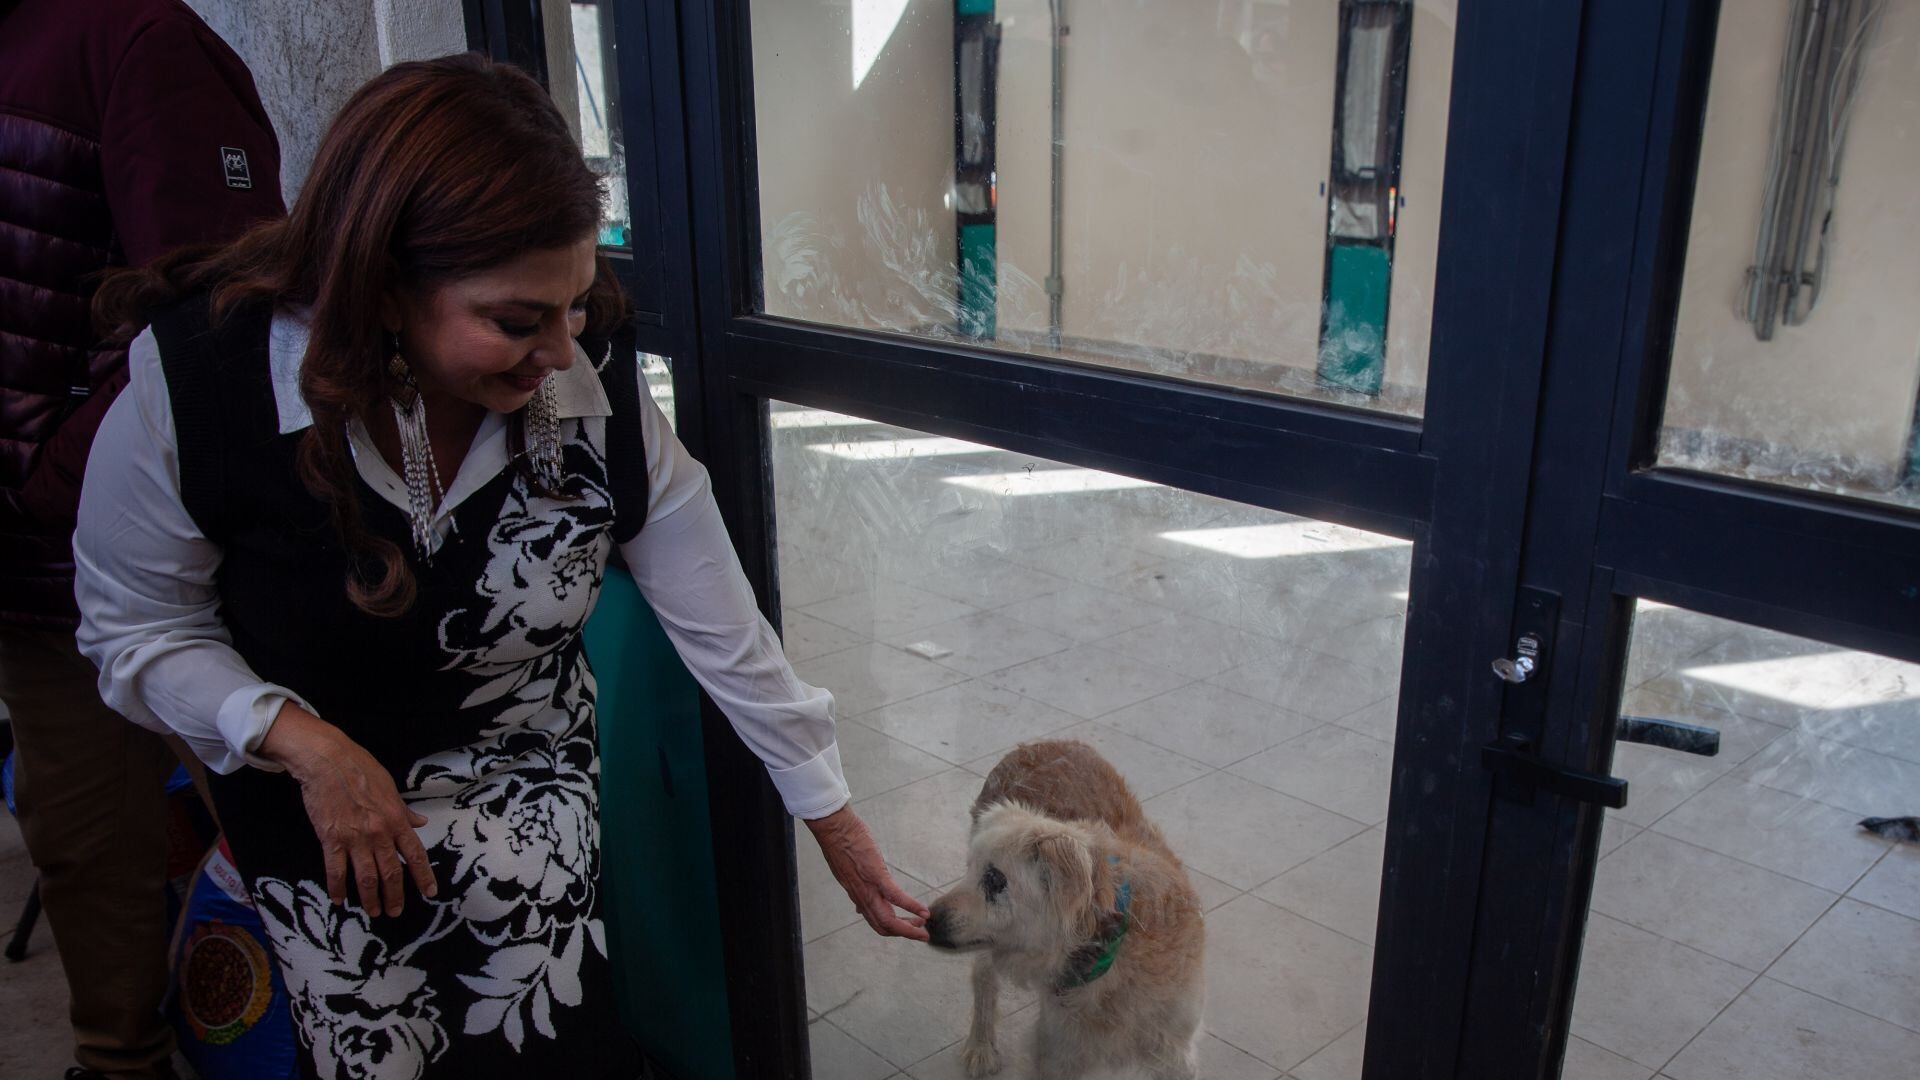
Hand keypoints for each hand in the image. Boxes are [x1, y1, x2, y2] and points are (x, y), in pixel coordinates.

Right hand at [258, 703, 438, 916]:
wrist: (329, 761)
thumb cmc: (361, 770)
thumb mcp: (390, 788)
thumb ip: (404, 810)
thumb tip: (420, 823)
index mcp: (396, 820)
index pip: (415, 854)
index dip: (423, 876)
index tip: (430, 893)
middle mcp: (379, 833)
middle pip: (391, 872)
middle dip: (395, 896)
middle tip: (396, 912)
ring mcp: (355, 838)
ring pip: (366, 877)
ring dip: (370, 898)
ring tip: (374, 912)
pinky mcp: (331, 839)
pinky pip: (336, 870)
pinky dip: (338, 888)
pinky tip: (339, 900)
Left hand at [804, 806, 929, 940]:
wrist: (834, 829)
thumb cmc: (843, 845)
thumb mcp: (848, 872)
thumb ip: (857, 889)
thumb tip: (858, 908)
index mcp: (858, 895)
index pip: (876, 921)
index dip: (893, 929)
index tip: (908, 926)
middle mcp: (862, 897)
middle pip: (883, 926)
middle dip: (904, 933)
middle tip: (921, 934)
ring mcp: (869, 888)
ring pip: (888, 920)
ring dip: (909, 929)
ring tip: (924, 931)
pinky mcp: (876, 875)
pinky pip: (895, 896)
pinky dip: (911, 907)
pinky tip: (924, 912)